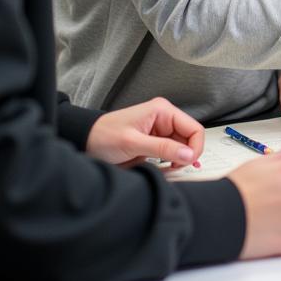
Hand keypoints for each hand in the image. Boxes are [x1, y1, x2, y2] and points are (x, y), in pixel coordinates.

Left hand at [85, 97, 203, 169]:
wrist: (86, 141)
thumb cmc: (104, 135)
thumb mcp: (134, 142)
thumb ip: (163, 148)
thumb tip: (189, 154)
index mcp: (163, 111)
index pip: (194, 128)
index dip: (194, 147)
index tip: (186, 163)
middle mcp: (165, 119)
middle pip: (190, 139)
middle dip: (185, 156)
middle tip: (173, 168)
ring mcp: (160, 131)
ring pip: (182, 148)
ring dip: (177, 161)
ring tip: (165, 169)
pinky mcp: (155, 142)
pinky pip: (171, 153)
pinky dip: (169, 163)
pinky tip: (162, 168)